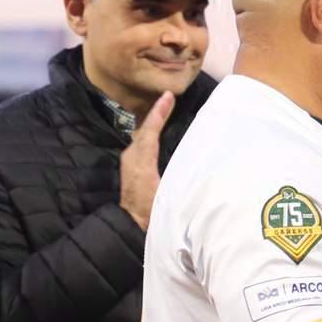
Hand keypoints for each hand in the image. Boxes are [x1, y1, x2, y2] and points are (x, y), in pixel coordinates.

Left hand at [119, 91, 174, 230]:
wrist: (130, 224)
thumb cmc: (151, 211)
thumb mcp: (166, 194)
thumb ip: (175, 176)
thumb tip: (191, 157)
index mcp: (141, 162)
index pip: (149, 131)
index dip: (159, 114)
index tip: (167, 97)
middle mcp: (132, 157)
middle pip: (144, 128)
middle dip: (157, 112)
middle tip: (168, 97)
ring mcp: (130, 160)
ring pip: (142, 134)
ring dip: (154, 120)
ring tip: (166, 107)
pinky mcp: (132, 165)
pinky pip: (142, 141)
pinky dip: (151, 130)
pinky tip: (158, 128)